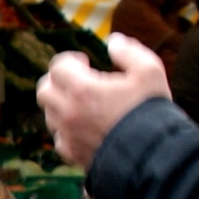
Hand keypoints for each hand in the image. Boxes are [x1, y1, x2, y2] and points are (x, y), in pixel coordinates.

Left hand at [36, 34, 172, 167]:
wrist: (154, 157)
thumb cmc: (151, 112)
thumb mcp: (149, 71)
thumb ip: (129, 51)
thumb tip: (113, 41)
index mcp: (82, 89)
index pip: (57, 67)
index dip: (70, 61)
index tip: (85, 63)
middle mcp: (69, 113)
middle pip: (44, 90)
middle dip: (58, 82)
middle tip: (77, 81)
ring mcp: (69, 136)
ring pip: (49, 115)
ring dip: (61, 105)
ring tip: (83, 104)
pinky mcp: (74, 156)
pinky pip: (59, 140)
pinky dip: (66, 131)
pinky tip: (83, 128)